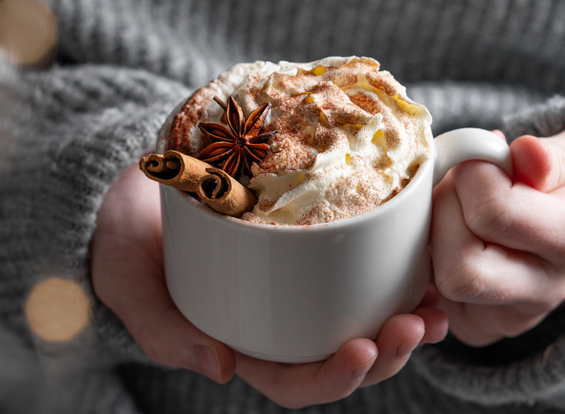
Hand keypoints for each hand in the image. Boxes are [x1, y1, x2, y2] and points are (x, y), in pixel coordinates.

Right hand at [91, 161, 447, 407]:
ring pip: (364, 318)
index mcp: (242, 345)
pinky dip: (397, 271)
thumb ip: (163, 330)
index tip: (365, 348)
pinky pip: (363, 269)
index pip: (297, 382)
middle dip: (389, 351)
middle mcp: (278, 322)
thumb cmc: (127, 240)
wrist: (138, 183)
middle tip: (419, 322)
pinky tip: (424, 261)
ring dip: (408, 319)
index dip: (335, 378)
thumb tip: (222, 369)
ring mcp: (299, 286)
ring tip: (437, 303)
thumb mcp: (129, 284)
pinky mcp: (315, 245)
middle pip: (344, 355)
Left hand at [430, 123, 564, 345]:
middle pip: (458, 264)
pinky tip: (456, 232)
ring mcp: (507, 317)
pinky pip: (431, 297)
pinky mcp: (477, 326)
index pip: (492, 211)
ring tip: (460, 204)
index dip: (472, 172)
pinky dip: (429, 258)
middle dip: (445, 210)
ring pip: (439, 282)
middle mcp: (543, 292)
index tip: (485, 156)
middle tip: (462, 183)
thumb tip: (526, 153)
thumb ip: (560, 154)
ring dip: (434, 232)